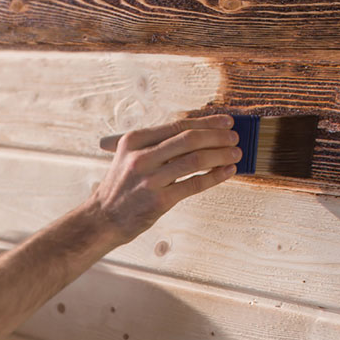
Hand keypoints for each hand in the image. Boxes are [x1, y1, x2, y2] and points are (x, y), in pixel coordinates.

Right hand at [92, 115, 240, 243]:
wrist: (103, 217)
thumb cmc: (122, 188)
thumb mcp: (130, 157)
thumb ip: (157, 145)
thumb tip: (197, 135)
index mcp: (134, 140)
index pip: (177, 125)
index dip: (206, 122)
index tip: (225, 121)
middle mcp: (141, 156)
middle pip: (189, 139)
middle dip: (217, 137)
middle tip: (234, 138)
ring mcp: (150, 179)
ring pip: (195, 160)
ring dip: (220, 155)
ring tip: (235, 154)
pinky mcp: (159, 200)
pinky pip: (194, 184)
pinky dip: (214, 177)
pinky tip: (227, 172)